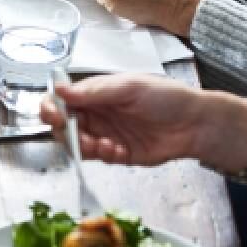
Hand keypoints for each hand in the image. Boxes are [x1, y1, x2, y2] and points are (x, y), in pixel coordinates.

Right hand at [39, 74, 246, 171]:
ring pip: (77, 144)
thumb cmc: (166, 97)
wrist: (195, 124)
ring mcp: (104, 133)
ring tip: (104, 145)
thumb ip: (94, 92)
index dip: (51, 108)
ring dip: (85, 146)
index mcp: (94, 93)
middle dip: (66, 132)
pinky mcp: (115, 153)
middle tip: (79, 135)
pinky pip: (97, 158)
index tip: (55, 116)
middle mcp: (95, 113)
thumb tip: (61, 91)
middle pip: (63, 125)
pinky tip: (118, 150)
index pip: (61, 100)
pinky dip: (103, 156)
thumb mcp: (129, 87)